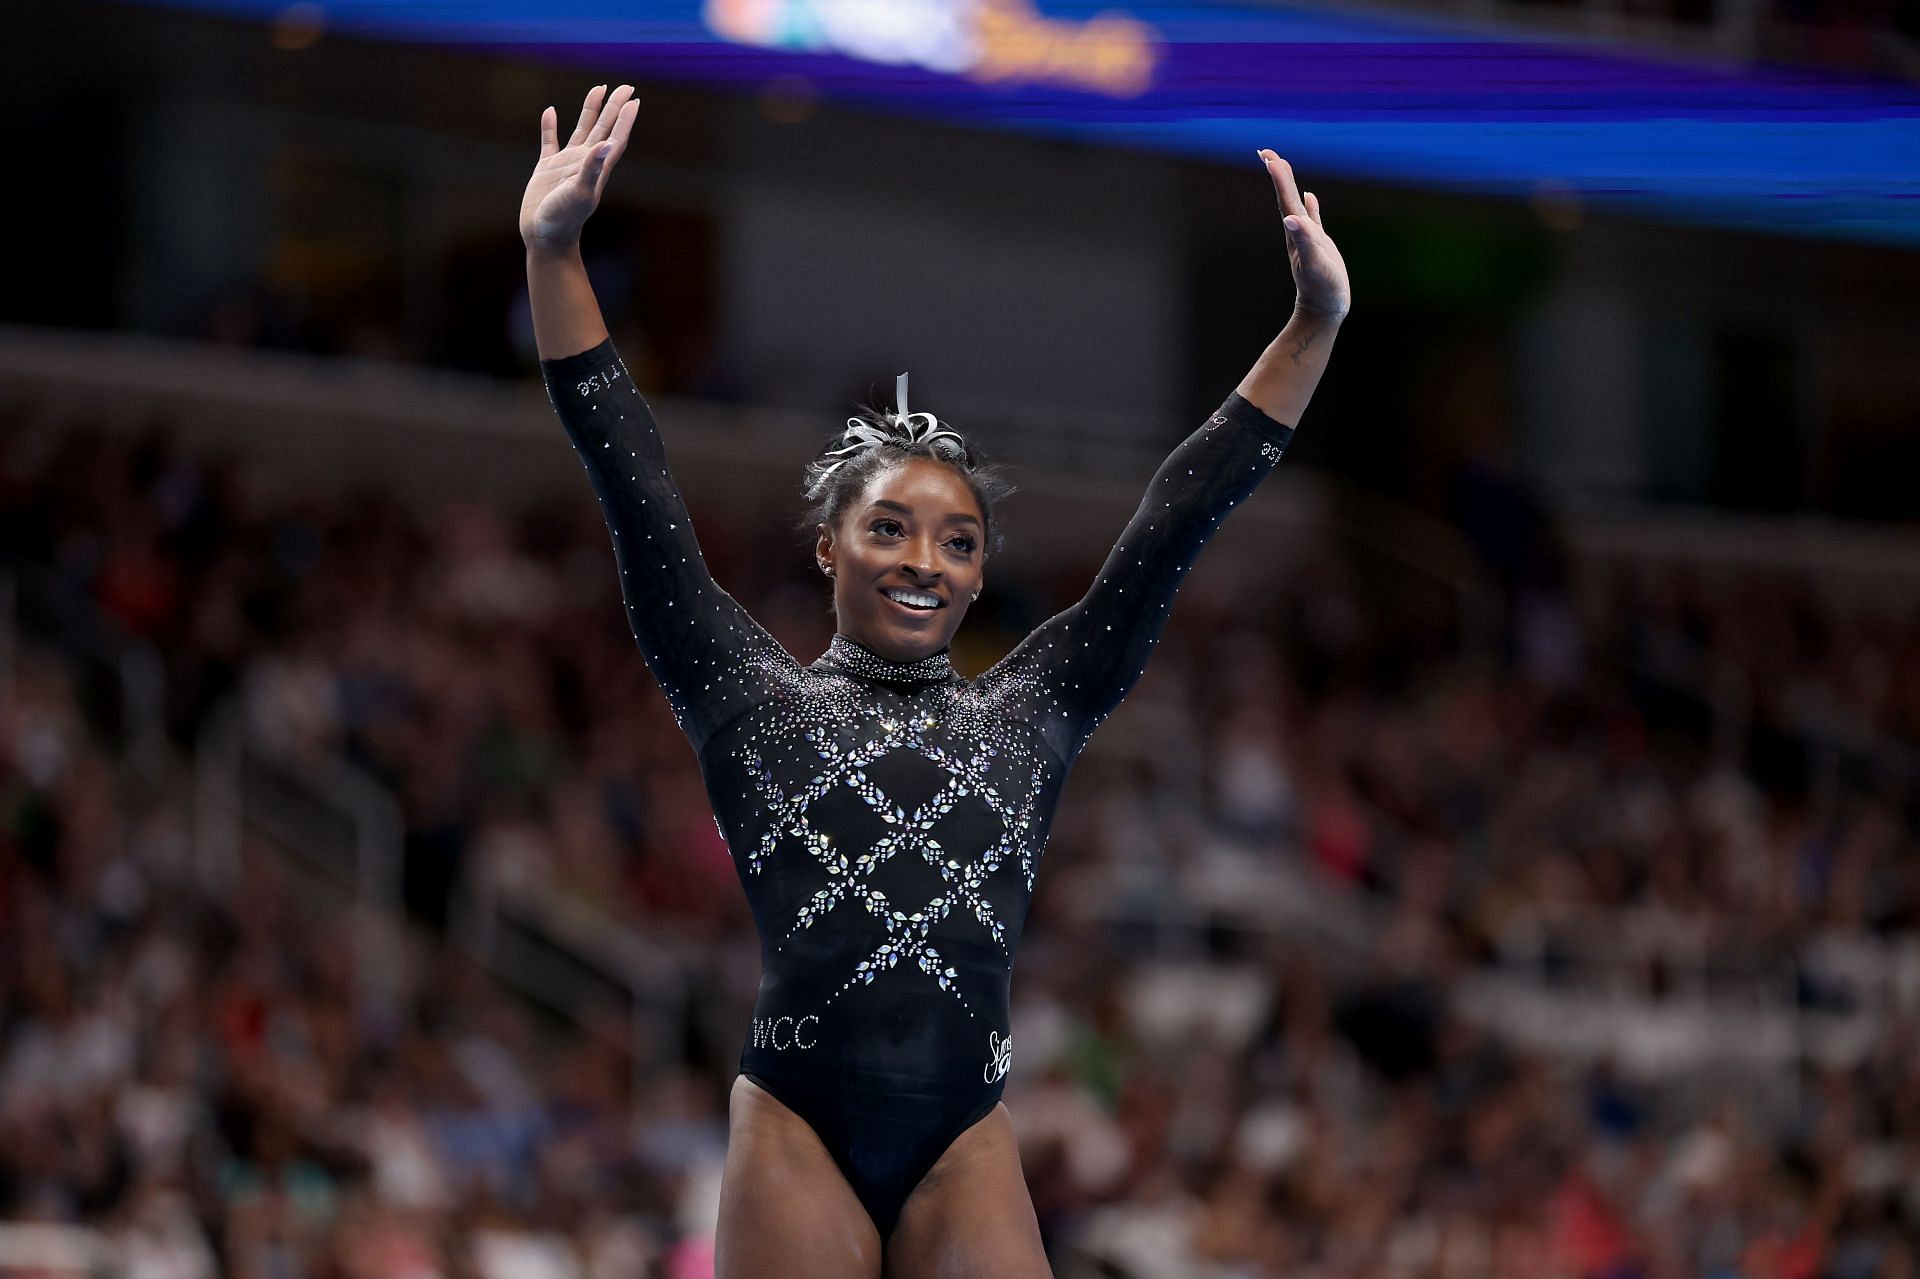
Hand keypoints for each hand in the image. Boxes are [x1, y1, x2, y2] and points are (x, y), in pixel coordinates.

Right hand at [520, 85, 639, 251]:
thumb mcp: (580, 194)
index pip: (616, 138)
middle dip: (614, 108)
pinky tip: (550, 111)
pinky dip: (550, 125)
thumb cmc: (564, 219)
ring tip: (598, 89)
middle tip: (626, 86)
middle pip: (603, 128)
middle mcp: (585, 162)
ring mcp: (566, 164)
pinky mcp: (547, 168)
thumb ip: (593, 169)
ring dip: (590, 110)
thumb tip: (607, 144)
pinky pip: (550, 140)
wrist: (545, 237)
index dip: (626, 120)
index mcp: (597, 168)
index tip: (635, 100)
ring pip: (582, 130)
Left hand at [1258, 150, 1349, 319]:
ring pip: (1296, 204)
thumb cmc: (1322, 287)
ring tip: (1281, 167)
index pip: (1284, 198)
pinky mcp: (1319, 244)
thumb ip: (1304, 240)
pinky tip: (1309, 195)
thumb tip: (1291, 219)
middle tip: (1266, 152)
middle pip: (1285, 197)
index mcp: (1296, 231)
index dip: (1278, 176)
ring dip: (1288, 185)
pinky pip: (1312, 218)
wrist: (1325, 308)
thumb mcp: (1315, 262)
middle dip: (1277, 174)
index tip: (1267, 155)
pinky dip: (1310, 205)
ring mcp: (1307, 237)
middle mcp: (1297, 231)